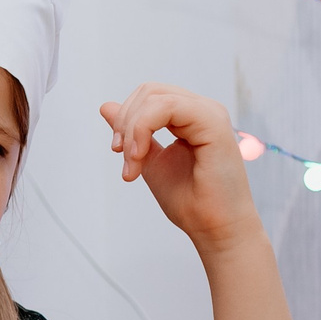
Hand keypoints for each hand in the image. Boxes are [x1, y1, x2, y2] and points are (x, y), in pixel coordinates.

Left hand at [100, 83, 263, 253]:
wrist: (214, 228)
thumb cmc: (190, 201)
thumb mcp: (150, 160)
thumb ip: (132, 133)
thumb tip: (106, 106)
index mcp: (190, 117)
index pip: (149, 96)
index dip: (125, 118)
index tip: (118, 152)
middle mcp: (202, 110)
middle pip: (149, 91)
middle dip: (126, 123)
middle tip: (125, 158)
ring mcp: (209, 113)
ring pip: (155, 96)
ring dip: (133, 129)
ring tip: (133, 163)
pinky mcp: (212, 122)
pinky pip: (167, 106)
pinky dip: (143, 128)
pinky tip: (140, 155)